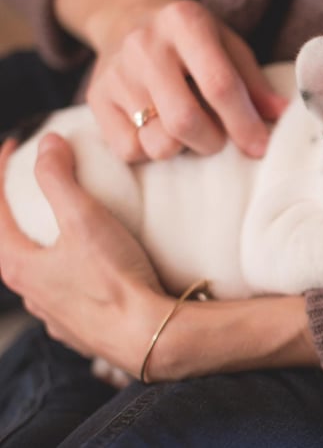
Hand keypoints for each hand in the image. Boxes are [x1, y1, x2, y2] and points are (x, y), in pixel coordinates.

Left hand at [0, 136, 318, 380]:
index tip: (14, 147)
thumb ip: (60, 179)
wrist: (149, 336)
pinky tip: (89, 270)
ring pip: (40, 274)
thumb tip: (48, 143)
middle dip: (21, 213)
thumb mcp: (85, 219)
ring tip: (68, 229)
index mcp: (18, 266)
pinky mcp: (80, 330)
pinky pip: (66, 296)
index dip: (1, 173)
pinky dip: (70, 275)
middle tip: (38, 186)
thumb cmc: (115, 279)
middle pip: (13, 244)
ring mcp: (54, 316)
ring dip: (47, 248)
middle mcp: (29, 294)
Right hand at [56, 0, 287, 161]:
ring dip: (182, 148)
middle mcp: (145, 45)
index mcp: (185, 22)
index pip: (219, 85)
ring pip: (157, 142)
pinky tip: (158, 129)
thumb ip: (253, 82)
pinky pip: (129, 150)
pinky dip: (151, 150)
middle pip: (185, 121)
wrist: (124, 17)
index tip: (260, 147)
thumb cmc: (191, 39)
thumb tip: (283, 116)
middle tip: (219, 138)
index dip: (244, 123)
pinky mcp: (95, 99)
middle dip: (212, 141)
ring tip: (187, 130)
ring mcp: (116, 73)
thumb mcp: (227, 45)